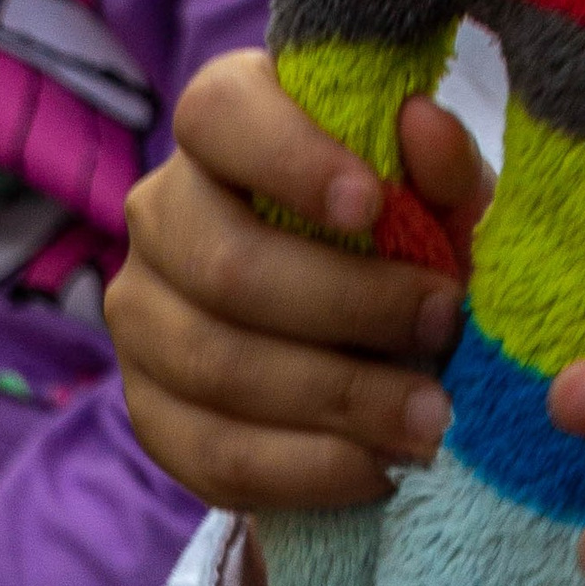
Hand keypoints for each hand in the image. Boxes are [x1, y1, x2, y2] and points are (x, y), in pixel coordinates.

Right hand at [108, 48, 492, 508]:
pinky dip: (302, 470)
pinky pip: (209, 452)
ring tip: (429, 420)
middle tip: (444, 326)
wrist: (366, 336)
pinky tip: (375, 469)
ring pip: (216, 363)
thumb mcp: (442, 197)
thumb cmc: (406, 235)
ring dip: (336, 400)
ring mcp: (141, 311)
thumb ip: (441, 168)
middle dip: (349, 305)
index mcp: (225, 124)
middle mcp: (163, 208)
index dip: (289, 156)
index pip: (220, 115)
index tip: (373, 204)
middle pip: (226, 262)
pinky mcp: (146, 406)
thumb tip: (423, 123)